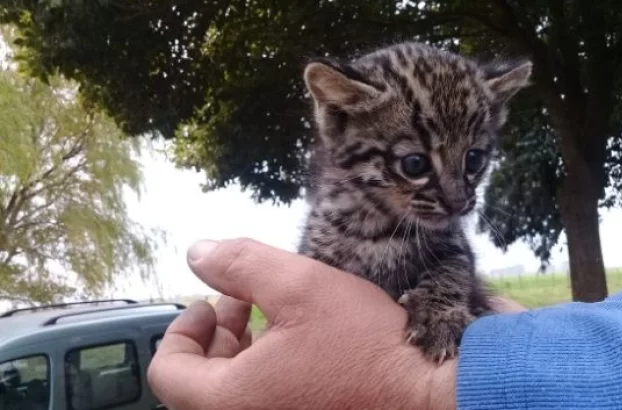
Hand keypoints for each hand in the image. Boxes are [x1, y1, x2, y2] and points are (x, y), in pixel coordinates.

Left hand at [148, 238, 459, 409]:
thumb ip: (242, 265)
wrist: (428, 396)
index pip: (168, 370)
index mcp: (230, 400)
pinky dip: (265, 377)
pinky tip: (296, 349)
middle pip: (198, 386)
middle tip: (241, 304)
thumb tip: (199, 252)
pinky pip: (263, 405)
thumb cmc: (368, 349)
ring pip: (231, 397)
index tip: (210, 301)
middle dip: (215, 337)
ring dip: (239, 356)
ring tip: (271, 321)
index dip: (183, 328)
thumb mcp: (301, 287)